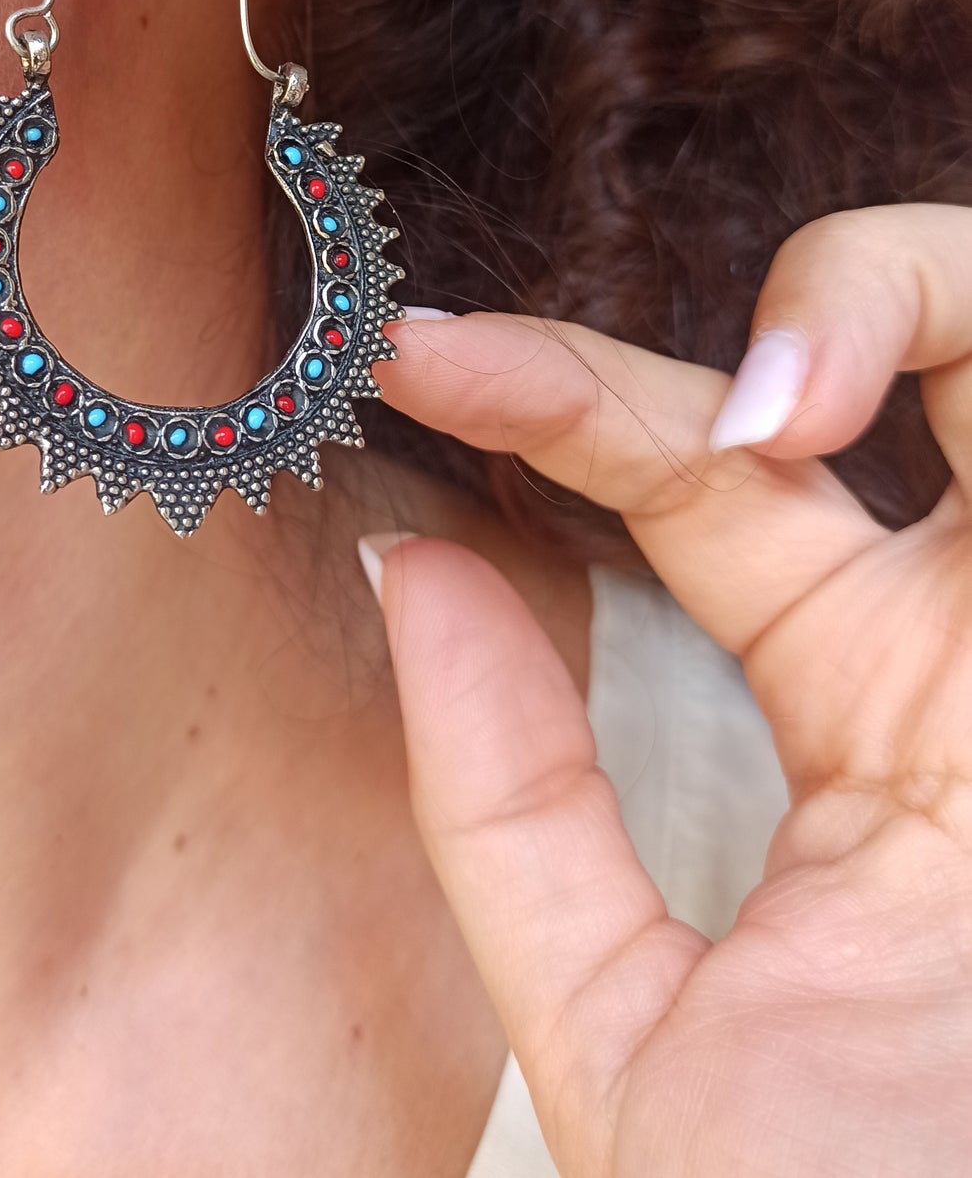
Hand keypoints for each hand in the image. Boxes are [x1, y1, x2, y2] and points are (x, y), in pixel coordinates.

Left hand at [366, 204, 971, 1177]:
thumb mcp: (630, 1025)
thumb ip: (509, 806)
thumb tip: (406, 571)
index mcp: (870, 711)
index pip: (701, 476)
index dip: (556, 394)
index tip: (410, 354)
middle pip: (902, 358)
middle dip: (809, 293)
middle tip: (682, 383)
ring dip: (910, 292)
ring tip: (783, 404)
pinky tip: (859, 405)